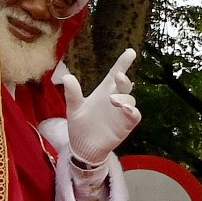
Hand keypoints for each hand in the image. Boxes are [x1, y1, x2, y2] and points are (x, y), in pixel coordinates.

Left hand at [62, 48, 140, 165]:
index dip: (123, 63)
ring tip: (114, 99)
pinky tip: (126, 109)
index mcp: (103, 92)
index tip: (130, 52)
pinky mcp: (125, 125)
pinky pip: (134, 116)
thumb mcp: (74, 108)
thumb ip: (72, 93)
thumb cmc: (80, 126)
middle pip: (124, 85)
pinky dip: (133, 111)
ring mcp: (121, 112)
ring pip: (130, 99)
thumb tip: (67, 77)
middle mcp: (115, 99)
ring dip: (125, 97)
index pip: (114, 74)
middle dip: (124, 79)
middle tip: (118, 76)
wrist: (83, 148)